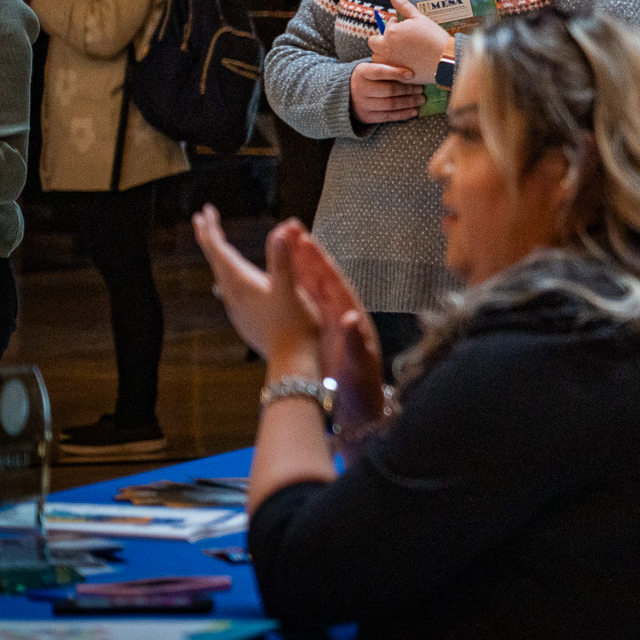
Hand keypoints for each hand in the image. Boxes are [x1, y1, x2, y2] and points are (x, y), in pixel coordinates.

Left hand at [191, 207, 319, 372]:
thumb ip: (284, 259)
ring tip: (217, 244)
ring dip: (218, 255)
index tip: (205, 210)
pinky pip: (231, 289)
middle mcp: (234, 294)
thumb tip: (282, 229)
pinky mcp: (245, 318)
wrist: (293, 360)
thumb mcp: (291, 289)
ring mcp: (237, 308)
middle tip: (203, 219)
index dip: (211, 228)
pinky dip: (229, 274)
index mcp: (242, 282)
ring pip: (221, 275)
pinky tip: (234, 279)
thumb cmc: (295, 324)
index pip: (219, 249)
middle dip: (210, 237)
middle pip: (215, 260)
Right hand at [290, 235, 385, 440]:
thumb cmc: (362, 388)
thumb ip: (355, 342)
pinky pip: (304, 306)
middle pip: (320, 279)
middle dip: (306, 255)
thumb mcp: (360, 365)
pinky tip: (278, 279)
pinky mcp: (319, 333)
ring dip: (298, 267)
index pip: (333, 283)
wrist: (359, 409)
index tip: (306, 241)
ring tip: (283, 244)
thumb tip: (350, 317)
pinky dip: (292, 290)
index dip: (319, 262)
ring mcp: (328, 323)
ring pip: (310, 289)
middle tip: (291, 230)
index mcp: (350, 317)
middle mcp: (340, 315)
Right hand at [349, 60, 424, 124]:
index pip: (379, 72)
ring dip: (409, 102)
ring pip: (390, 104)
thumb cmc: (366, 78)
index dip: (396, 73)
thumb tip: (411, 66)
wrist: (345, 94)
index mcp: (362, 72)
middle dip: (408, 89)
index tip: (411, 74)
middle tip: (421, 88)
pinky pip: (388, 117)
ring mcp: (364, 104)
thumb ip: (385, 66)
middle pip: (388, 90)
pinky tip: (414, 111)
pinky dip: (403, 114)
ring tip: (421, 99)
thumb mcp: (369, 68)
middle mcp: (361, 88)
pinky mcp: (367, 117)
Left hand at [368, 0, 452, 80]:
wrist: (446, 60)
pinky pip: (385, 70)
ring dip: (385, 53)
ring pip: (377, 57)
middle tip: (400, 41)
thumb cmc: (434, 38)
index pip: (386, 25)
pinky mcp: (395, 74)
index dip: (396, 26)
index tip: (409, 30)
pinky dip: (391, 66)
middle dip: (384, 39)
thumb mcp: (419, 18)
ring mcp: (389, 62)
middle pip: (374, 42)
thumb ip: (403, 5)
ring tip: (402, 53)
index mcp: (391, 32)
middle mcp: (386, 48)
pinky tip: (405, 63)